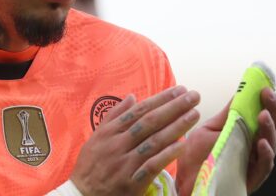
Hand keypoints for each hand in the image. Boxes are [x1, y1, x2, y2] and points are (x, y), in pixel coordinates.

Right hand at [70, 86, 200, 194]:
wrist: (81, 195)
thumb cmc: (90, 165)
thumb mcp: (96, 137)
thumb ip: (114, 116)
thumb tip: (132, 97)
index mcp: (109, 132)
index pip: (139, 111)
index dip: (160, 99)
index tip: (179, 90)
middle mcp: (118, 144)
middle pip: (150, 122)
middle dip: (173, 107)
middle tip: (193, 96)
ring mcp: (125, 163)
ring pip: (154, 141)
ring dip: (176, 127)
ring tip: (194, 114)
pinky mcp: (131, 182)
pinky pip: (152, 166)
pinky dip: (167, 155)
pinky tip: (182, 145)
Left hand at [176, 88, 275, 194]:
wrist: (184, 181)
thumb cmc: (196, 156)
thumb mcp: (210, 129)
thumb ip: (228, 113)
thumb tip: (241, 91)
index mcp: (249, 132)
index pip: (271, 115)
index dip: (274, 103)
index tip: (266, 87)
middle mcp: (256, 146)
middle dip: (275, 108)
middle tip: (267, 94)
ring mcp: (255, 162)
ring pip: (273, 144)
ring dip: (270, 127)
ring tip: (264, 114)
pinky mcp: (251, 179)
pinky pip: (263, 166)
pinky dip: (265, 154)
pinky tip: (261, 143)